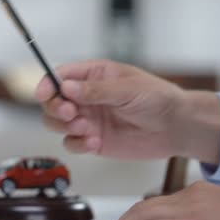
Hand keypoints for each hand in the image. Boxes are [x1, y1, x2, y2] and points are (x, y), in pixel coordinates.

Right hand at [35, 59, 219, 163]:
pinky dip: (77, 144)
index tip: (44, 94)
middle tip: (71, 114)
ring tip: (85, 129)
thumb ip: (96, 90)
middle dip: (56, 108)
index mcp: (93, 76)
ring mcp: (88, 119)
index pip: (60, 76)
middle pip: (53, 101)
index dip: (48, 84)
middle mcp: (86, 97)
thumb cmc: (157, 99)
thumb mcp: (127, 89)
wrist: (175, 127)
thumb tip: (66, 88)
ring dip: (64, 127)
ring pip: (57, 123)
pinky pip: (71, 143)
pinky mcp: (92, 140)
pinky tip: (94, 142)